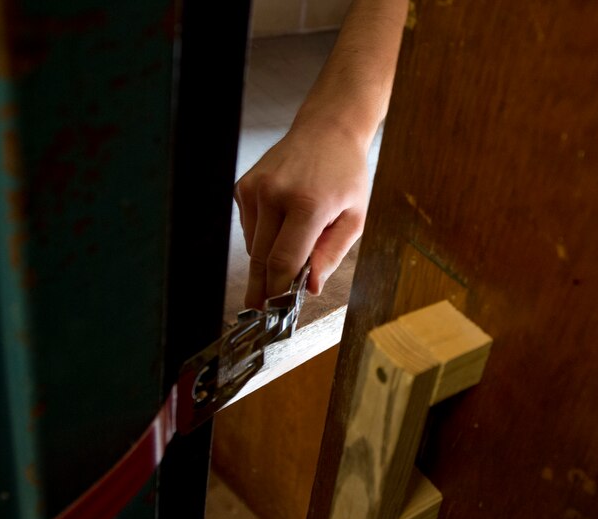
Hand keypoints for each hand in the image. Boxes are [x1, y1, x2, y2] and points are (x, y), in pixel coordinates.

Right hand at [234, 122, 369, 308]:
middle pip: (260, 258)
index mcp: (306, 204)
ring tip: (289, 254)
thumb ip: (331, 255)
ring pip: (252, 245)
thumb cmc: (345, 174)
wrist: (326, 130)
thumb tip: (311, 287)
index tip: (278, 309)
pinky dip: (263, 236)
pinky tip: (282, 224)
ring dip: (266, 260)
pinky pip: (249, 227)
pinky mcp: (244, 186)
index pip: (283, 261)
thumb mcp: (353, 217)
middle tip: (260, 310)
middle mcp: (275, 194)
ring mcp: (255, 189)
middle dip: (262, 287)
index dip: (279, 290)